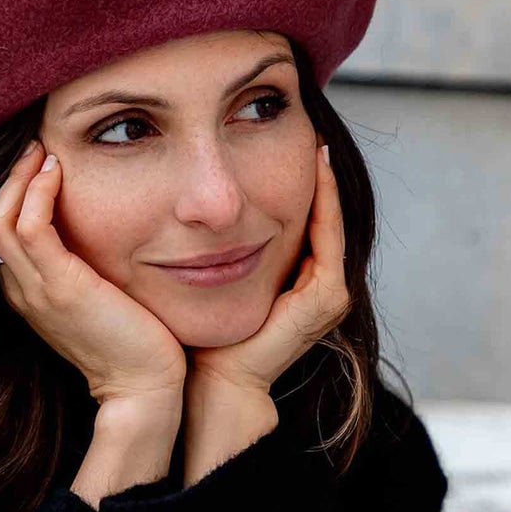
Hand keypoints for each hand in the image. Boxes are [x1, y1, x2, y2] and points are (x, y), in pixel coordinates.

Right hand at [0, 141, 186, 406]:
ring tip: (42, 151)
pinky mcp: (60, 288)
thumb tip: (104, 234)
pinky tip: (57, 172)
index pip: (2, 236)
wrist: (142, 388)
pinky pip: (30, 227)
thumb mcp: (102, 300)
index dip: (14, 196)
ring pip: (2, 220)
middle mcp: (23, 292)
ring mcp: (37, 291)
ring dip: (20, 179)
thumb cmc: (135, 346)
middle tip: (35, 146)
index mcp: (28, 296)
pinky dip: (36, 193)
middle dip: (11, 179)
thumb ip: (89, 270)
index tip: (38, 166)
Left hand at [188, 145, 349, 398]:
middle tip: (310, 128)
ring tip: (316, 141)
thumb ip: (207, 246)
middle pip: (322, 218)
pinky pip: (329, 237)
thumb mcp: (204, 276)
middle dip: (318, 177)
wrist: (210, 382)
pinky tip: (315, 169)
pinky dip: (325, 203)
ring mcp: (327, 294)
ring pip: (330, 223)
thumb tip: (180, 205)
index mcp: (295, 282)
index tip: (285, 142)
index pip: (302, 221)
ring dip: (325, 183)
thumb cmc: (198, 335)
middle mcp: (319, 287)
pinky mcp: (324, 299)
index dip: (299, 183)